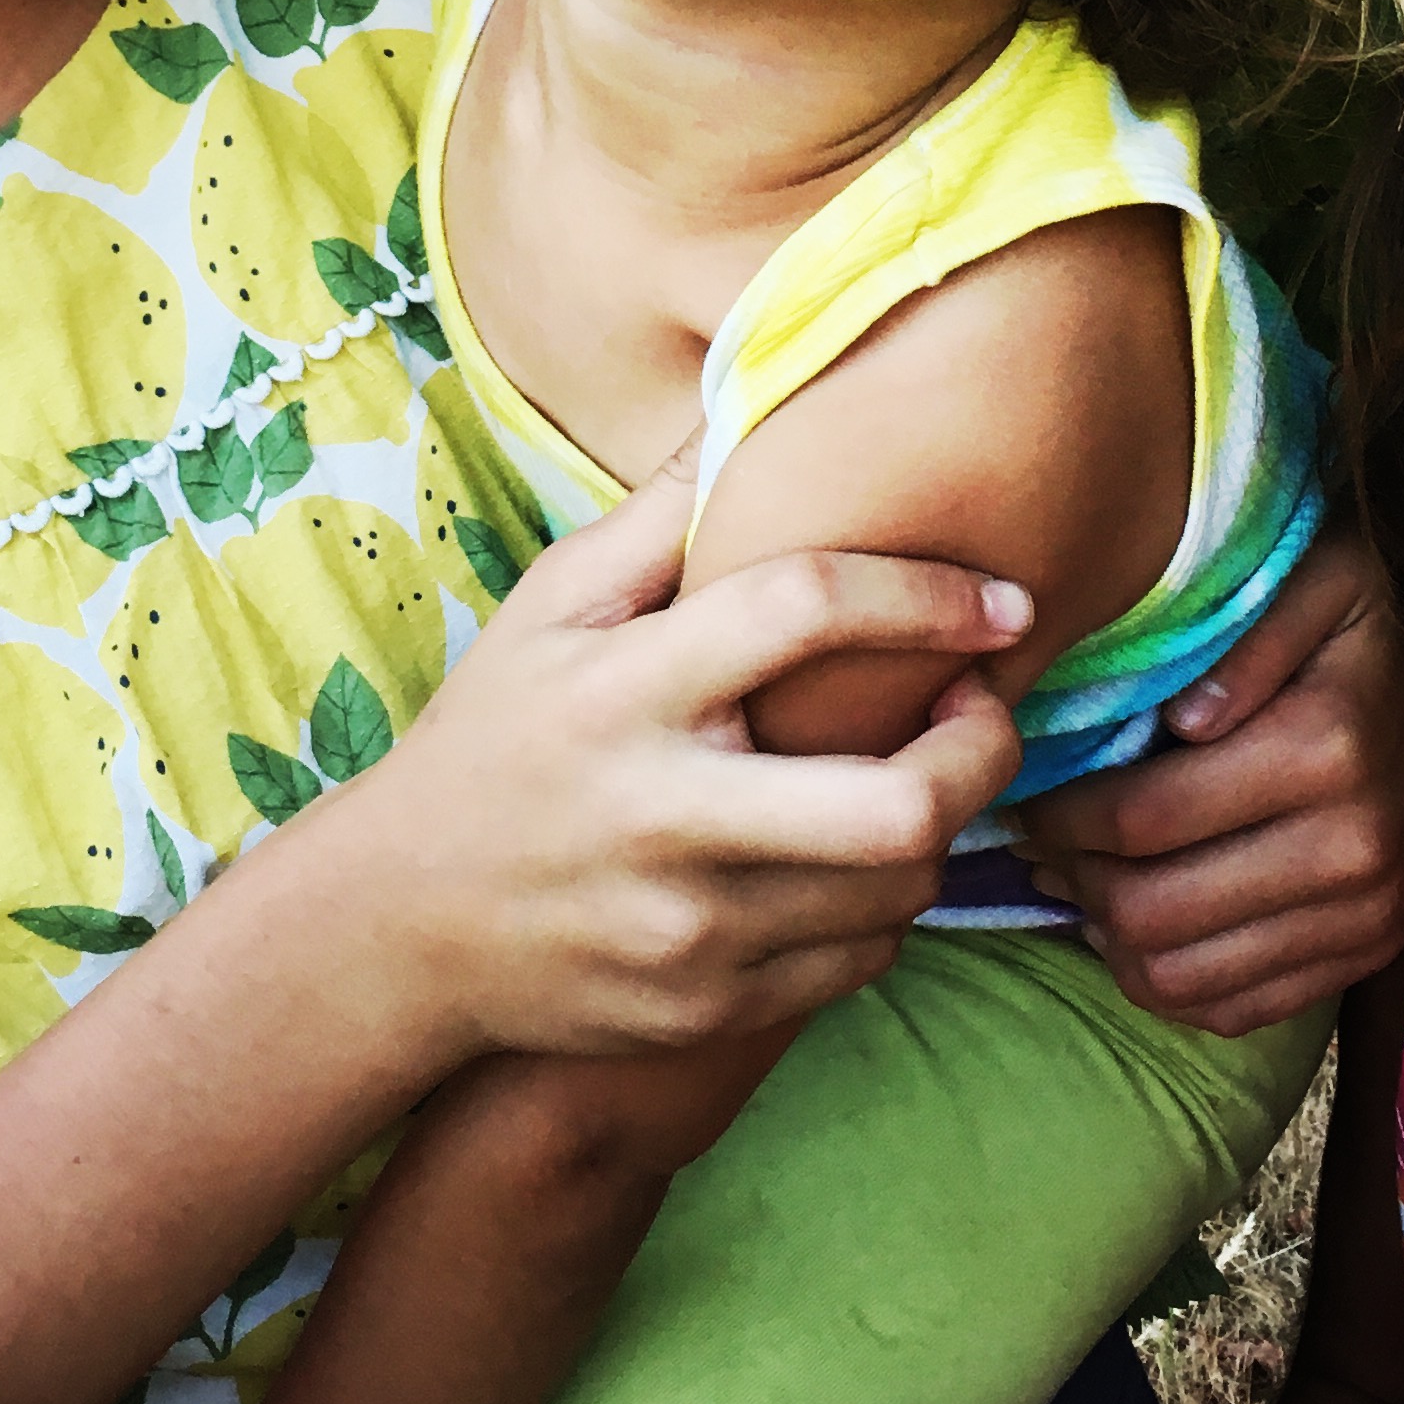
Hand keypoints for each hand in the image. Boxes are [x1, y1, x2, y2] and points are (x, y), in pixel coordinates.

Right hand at [342, 458, 1028, 1059]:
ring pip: (898, 888)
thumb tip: (756, 390)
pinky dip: (888, 900)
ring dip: (943, 820)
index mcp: (627, 688)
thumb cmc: (495, 736)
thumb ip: (662, 513)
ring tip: (926, 768)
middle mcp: (664, 816)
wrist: (401, 925)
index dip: (924, 597)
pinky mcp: (708, 1012)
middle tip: (983, 702)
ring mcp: (691, 931)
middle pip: (894, 806)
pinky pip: (862, 959)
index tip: (1001, 598)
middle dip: (983, 748)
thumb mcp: (551, 604)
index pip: (803, 612)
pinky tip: (862, 853)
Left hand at [1012, 523, 1403, 1036]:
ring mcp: (1366, 916)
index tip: (1023, 794)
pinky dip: (1168, 986)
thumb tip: (1182, 720)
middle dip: (1073, 881)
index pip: (1147, 817)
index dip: (1062, 817)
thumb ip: (1252, 633)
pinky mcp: (1367, 955)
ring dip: (1109, 941)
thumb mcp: (1322, 576)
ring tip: (1077, 884)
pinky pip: (1239, 1010)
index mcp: (1327, 749)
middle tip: (1038, 843)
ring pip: (1186, 979)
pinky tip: (1136, 930)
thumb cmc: (1373, 617)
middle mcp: (1355, 848)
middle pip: (1156, 911)